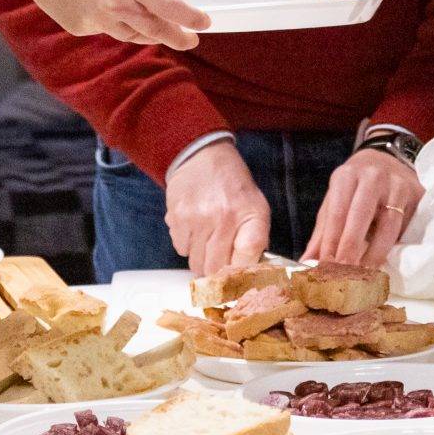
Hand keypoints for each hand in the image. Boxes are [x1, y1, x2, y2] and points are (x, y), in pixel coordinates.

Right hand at [27, 0, 207, 48]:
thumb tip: (153, 6)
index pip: (167, 4)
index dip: (189, 17)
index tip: (205, 23)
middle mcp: (113, 3)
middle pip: (154, 29)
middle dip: (177, 37)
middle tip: (191, 40)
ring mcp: (96, 19)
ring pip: (131, 34)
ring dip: (147, 33)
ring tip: (158, 29)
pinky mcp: (80, 28)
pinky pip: (105, 29)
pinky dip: (110, 22)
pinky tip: (99, 6)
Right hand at [166, 140, 270, 275]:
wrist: (203, 156)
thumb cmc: (233, 187)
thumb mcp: (256, 208)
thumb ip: (256, 241)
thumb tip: (248, 274)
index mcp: (250, 216)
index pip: (246, 262)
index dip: (240, 275)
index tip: (237, 278)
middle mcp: (224, 218)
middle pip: (215, 270)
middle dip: (217, 269)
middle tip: (219, 256)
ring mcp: (198, 219)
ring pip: (196, 263)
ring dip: (201, 256)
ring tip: (207, 236)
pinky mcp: (177, 218)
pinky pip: (180, 249)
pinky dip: (187, 244)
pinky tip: (194, 227)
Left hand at [305, 148, 423, 266]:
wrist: (387, 162)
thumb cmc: (355, 188)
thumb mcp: (335, 201)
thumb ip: (323, 232)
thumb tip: (307, 263)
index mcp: (347, 176)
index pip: (337, 212)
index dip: (331, 241)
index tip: (325, 267)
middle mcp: (373, 177)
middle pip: (361, 215)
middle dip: (351, 247)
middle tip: (344, 274)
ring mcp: (398, 184)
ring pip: (388, 223)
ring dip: (376, 252)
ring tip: (365, 275)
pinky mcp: (417, 195)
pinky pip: (405, 225)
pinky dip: (395, 246)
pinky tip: (386, 262)